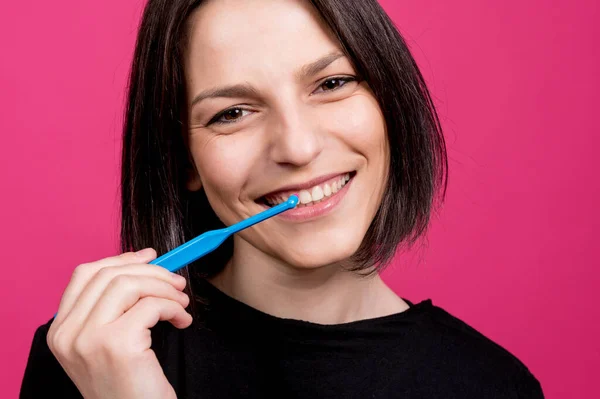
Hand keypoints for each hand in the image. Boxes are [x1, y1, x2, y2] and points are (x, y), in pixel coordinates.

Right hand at [46, 249, 191, 398]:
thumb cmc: (129, 384)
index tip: (150, 257)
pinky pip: (151, 305)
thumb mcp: (108, 343)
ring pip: (130, 284)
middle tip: (177, 283)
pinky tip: (182, 321)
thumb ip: (114, 306)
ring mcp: (89, 338)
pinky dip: (174, 307)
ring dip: (165, 288)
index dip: (121, 259)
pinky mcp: (117, 344)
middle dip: (151, 272)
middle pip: (109, 275)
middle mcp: (68, 333)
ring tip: (181, 303)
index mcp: (61, 330)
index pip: (85, 275)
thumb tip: (145, 261)